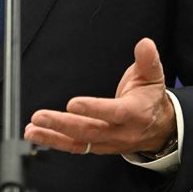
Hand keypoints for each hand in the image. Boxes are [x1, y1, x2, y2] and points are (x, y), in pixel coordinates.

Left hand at [24, 37, 175, 155]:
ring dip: (53, 136)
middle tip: (40, 117)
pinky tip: (38, 134)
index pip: (114, 113)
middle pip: (90, 131)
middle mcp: (121, 132)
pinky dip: (55, 142)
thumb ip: (148, 60)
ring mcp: (108, 143)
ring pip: (79, 142)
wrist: (159, 128)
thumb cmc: (150, 99)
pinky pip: (75, 147)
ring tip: (32, 129)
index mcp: (135, 113)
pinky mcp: (98, 147)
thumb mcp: (153, 76)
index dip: (93, 109)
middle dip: (63, 124)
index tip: (72, 104)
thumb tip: (145, 44)